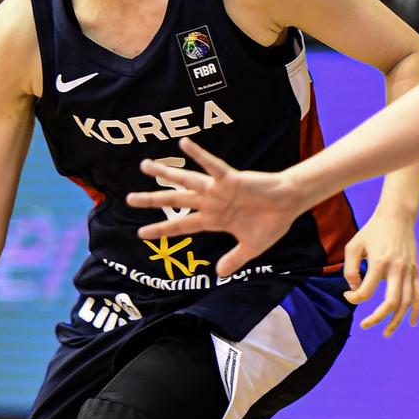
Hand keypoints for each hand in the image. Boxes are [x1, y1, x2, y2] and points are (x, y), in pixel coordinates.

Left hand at [126, 137, 300, 275]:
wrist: (289, 205)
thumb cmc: (271, 223)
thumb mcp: (251, 249)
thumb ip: (234, 259)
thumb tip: (219, 274)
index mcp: (212, 220)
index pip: (180, 226)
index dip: (161, 230)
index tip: (141, 233)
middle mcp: (209, 203)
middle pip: (174, 202)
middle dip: (151, 200)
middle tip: (129, 199)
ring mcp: (217, 190)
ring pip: (185, 181)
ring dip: (166, 174)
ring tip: (145, 165)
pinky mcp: (230, 179)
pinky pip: (212, 165)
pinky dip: (199, 154)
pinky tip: (184, 143)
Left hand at [343, 210, 418, 336]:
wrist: (397, 216)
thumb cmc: (372, 230)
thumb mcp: (353, 245)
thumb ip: (349, 269)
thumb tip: (355, 288)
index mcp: (379, 263)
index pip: (365, 292)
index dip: (353, 298)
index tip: (347, 293)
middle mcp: (397, 269)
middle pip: (390, 303)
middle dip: (377, 318)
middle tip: (364, 326)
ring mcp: (409, 271)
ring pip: (406, 303)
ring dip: (397, 320)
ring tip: (386, 332)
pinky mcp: (416, 270)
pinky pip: (418, 294)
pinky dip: (416, 310)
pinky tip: (410, 323)